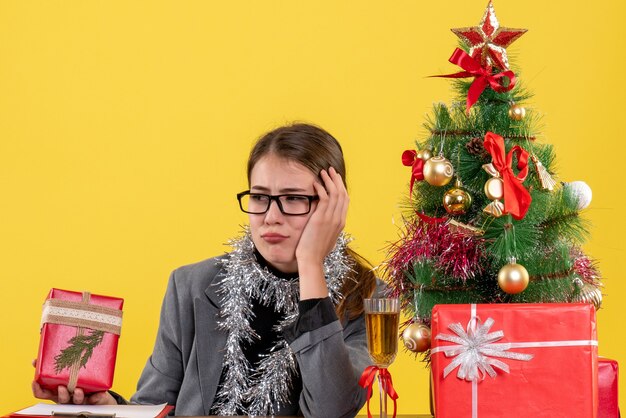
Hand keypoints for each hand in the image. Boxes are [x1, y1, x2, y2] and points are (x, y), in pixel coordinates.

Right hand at [31, 359, 116, 404]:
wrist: (97, 388)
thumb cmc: (78, 376)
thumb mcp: (66, 368)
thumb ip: (57, 360)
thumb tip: (44, 350)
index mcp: (58, 388)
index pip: (43, 393)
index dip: (37, 389)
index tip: (35, 381)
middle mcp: (67, 395)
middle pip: (60, 398)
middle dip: (60, 394)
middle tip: (61, 386)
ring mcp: (79, 398)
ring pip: (76, 400)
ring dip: (77, 396)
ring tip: (79, 390)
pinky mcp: (92, 399)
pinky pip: (95, 398)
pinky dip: (97, 396)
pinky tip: (100, 393)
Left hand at [295, 167, 348, 297]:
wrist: (311, 260)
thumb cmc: (316, 251)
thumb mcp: (326, 237)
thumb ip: (328, 228)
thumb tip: (325, 223)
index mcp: (341, 223)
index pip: (345, 200)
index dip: (341, 187)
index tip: (335, 179)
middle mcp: (338, 218)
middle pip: (342, 193)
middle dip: (337, 180)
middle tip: (331, 170)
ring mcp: (331, 218)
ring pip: (334, 193)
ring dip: (329, 180)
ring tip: (323, 172)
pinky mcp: (320, 218)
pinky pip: (323, 197)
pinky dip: (320, 188)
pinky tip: (315, 183)